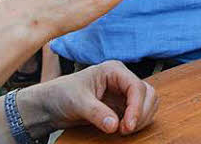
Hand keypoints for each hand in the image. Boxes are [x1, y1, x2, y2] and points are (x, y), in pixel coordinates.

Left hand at [20, 61, 158, 136]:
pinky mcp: (121, 106)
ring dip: (141, 119)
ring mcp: (123, 93)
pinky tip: (122, 129)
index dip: (137, 107)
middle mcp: (122, 79)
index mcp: (113, 70)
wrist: (52, 105)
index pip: (136, 87)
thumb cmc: (62, 94)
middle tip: (126, 130)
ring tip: (123, 130)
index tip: (128, 126)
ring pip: (147, 103)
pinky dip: (137, 122)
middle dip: (141, 113)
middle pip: (147, 94)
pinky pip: (139, 113)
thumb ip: (96, 113)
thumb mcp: (78, 102)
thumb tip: (114, 125)